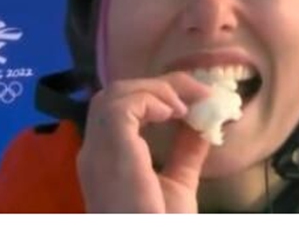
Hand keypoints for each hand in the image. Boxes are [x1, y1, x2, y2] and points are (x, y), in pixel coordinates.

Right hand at [77, 71, 211, 211]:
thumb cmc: (158, 225)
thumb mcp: (178, 183)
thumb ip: (186, 152)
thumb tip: (205, 123)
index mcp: (105, 159)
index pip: (119, 110)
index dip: (155, 96)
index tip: (194, 100)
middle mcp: (94, 152)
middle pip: (114, 95)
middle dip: (157, 86)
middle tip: (197, 93)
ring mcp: (98, 152)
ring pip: (114, 94)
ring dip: (156, 89)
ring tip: (187, 104)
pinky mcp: (111, 152)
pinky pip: (122, 106)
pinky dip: (151, 99)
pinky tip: (175, 112)